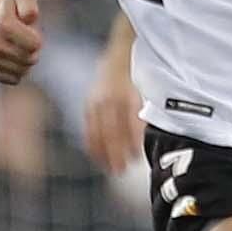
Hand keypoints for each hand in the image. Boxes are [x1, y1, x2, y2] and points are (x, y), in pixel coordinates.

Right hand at [0, 0, 42, 85]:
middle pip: (29, 59)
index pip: (34, 45)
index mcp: (2, 24)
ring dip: (25, 61)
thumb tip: (28, 18)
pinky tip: (10, 57)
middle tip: (24, 40)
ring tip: (16, 47)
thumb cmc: (11, 7)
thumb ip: (29, 3)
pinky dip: (17, 70)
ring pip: (22, 71)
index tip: (29, 30)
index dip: (37, 39)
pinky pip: (13, 79)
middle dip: (32, 51)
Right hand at [83, 60, 140, 174]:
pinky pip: (89, 128)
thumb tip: (142, 141)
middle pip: (113, 131)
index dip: (132, 142)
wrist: (114, 60)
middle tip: (121, 170)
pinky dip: (92, 143)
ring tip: (109, 168)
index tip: (135, 158)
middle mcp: (111, 101)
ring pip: (99, 132)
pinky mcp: (89, 107)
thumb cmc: (131, 83)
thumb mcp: (141, 96)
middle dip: (116, 153)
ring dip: (104, 152)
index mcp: (127, 97)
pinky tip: (96, 156)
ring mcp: (97, 104)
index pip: (130, 124)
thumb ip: (140, 117)